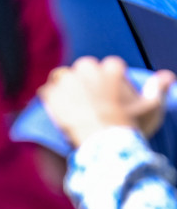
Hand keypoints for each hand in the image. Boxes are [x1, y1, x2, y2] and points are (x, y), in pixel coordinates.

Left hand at [39, 56, 174, 148]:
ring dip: (63, 86)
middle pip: (83, 67)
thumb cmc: (130, 125)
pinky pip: (45, 91)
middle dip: (84, 79)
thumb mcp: (152, 107)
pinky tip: (53, 108)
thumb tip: (167, 76)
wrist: (105, 142)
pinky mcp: (52, 96)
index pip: (109, 65)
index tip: (108, 92)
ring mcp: (68, 81)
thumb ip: (159, 89)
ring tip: (68, 101)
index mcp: (112, 68)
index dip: (108, 78)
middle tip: (86, 97)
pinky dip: (48, 99)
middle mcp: (89, 69)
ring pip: (61, 76)